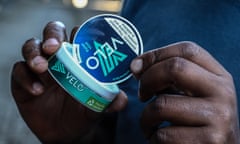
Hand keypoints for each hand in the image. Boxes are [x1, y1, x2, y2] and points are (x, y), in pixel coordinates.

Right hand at [11, 21, 127, 142]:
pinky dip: (25, 78)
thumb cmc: (83, 113)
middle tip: (53, 47)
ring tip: (41, 68)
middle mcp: (58, 58)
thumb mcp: (97, 107)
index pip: (76, 36)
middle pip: (52, 33)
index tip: (79, 40)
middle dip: (52, 36)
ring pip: (32, 46)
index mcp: (77, 59)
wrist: (65, 133)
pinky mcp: (23, 82)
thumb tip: (122, 99)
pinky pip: (19, 72)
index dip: (78, 34)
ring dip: (34, 53)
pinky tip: (36, 91)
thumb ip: (109, 102)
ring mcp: (40, 69)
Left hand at [131, 41, 239, 143]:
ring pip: (162, 105)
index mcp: (218, 76)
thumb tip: (136, 66)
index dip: (155, 55)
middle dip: (147, 79)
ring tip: (149, 123)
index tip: (136, 67)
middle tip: (142, 94)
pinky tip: (158, 138)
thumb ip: (169, 78)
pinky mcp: (208, 141)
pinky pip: (163, 134)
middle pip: (175, 68)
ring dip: (145, 116)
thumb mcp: (192, 93)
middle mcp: (223, 93)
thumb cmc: (197, 121)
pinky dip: (152, 137)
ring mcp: (219, 117)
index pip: (186, 50)